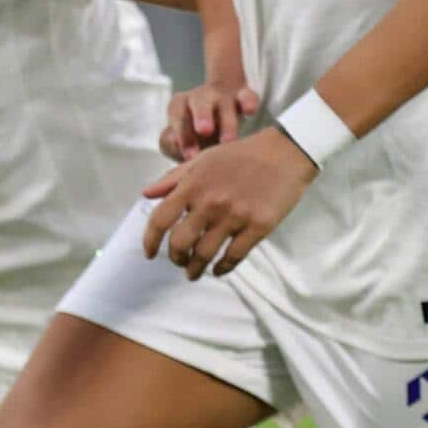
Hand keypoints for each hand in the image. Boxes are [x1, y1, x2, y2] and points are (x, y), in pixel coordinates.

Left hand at [142, 127, 316, 279]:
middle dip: (175, 257)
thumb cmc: (238, 155)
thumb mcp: (201, 160)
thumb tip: (147, 194)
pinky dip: (223, 268)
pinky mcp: (257, 228)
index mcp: (192, 185)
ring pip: (205, 253)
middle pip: (181, 242)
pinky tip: (218, 270)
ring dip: (195, 268)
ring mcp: (234, 217)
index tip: (148, 252)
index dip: (150, 239)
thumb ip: (172, 178)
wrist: (281, 154)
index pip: (161, 218)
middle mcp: (209, 203)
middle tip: (177, 262)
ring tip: (192, 272)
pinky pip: (234, 256)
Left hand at [160, 80, 259, 161]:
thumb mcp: (180, 137)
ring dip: (227, 122)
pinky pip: (248, 97)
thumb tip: (178, 148)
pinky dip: (249, 102)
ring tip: (228, 140)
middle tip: (203, 130)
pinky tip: (250, 110)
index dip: (183, 134)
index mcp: (180, 105)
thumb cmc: (194, 131)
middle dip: (201, 116)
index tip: (190, 156)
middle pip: (199, 103)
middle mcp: (200, 98)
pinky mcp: (244, 97)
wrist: (218, 107)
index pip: (177, 115)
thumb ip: (171, 144)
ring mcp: (224, 97)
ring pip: (225, 105)